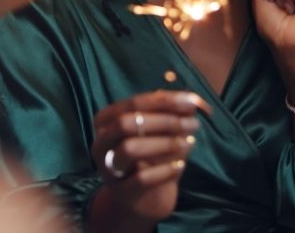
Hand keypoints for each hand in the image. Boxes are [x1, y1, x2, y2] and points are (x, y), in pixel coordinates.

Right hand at [90, 90, 210, 227]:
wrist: (147, 195)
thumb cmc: (154, 152)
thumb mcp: (163, 130)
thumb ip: (174, 113)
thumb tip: (192, 100)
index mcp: (107, 119)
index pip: (134, 102)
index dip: (164, 101)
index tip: (191, 102)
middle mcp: (101, 142)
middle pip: (125, 123)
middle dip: (163, 121)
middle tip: (193, 124)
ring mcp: (107, 168)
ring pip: (129, 149)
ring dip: (163, 143)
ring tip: (189, 143)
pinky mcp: (120, 191)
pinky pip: (141, 179)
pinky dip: (164, 171)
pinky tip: (181, 165)